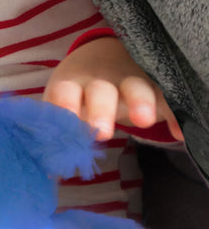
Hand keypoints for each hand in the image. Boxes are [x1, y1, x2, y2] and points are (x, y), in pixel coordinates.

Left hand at [44, 36, 183, 142]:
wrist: (103, 54)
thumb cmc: (78, 91)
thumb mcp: (64, 104)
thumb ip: (59, 134)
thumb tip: (50, 174)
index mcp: (71, 84)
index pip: (64, 92)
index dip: (64, 108)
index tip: (66, 126)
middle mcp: (99, 80)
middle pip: (99, 90)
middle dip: (100, 110)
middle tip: (102, 133)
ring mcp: (128, 80)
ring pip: (134, 87)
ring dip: (138, 102)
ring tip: (141, 121)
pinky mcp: (153, 85)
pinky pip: (165, 96)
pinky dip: (171, 112)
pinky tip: (178, 132)